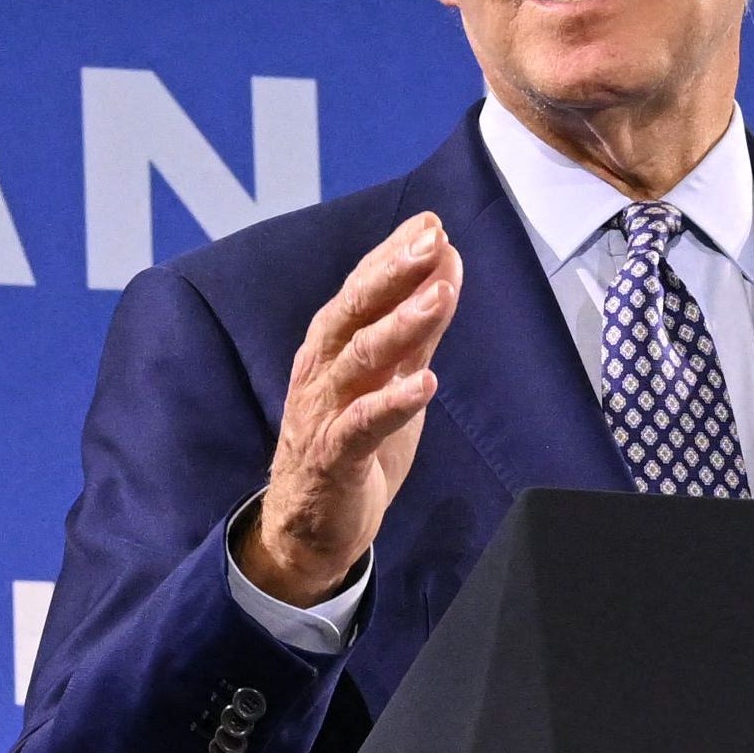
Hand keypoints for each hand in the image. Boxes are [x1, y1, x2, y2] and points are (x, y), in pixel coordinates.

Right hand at [239, 214, 460, 604]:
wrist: (308, 530)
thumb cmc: (351, 447)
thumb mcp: (389, 380)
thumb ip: (415, 330)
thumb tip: (445, 268)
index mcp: (331, 349)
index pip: (360, 290)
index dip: (392, 255)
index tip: (431, 223)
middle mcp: (321, 373)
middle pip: (351, 313)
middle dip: (392, 273)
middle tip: (431, 240)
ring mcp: (323, 415)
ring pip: (358, 361)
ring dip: (400, 327)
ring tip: (438, 297)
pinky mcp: (332, 460)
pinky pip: (360, 426)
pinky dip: (392, 404)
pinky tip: (426, 384)